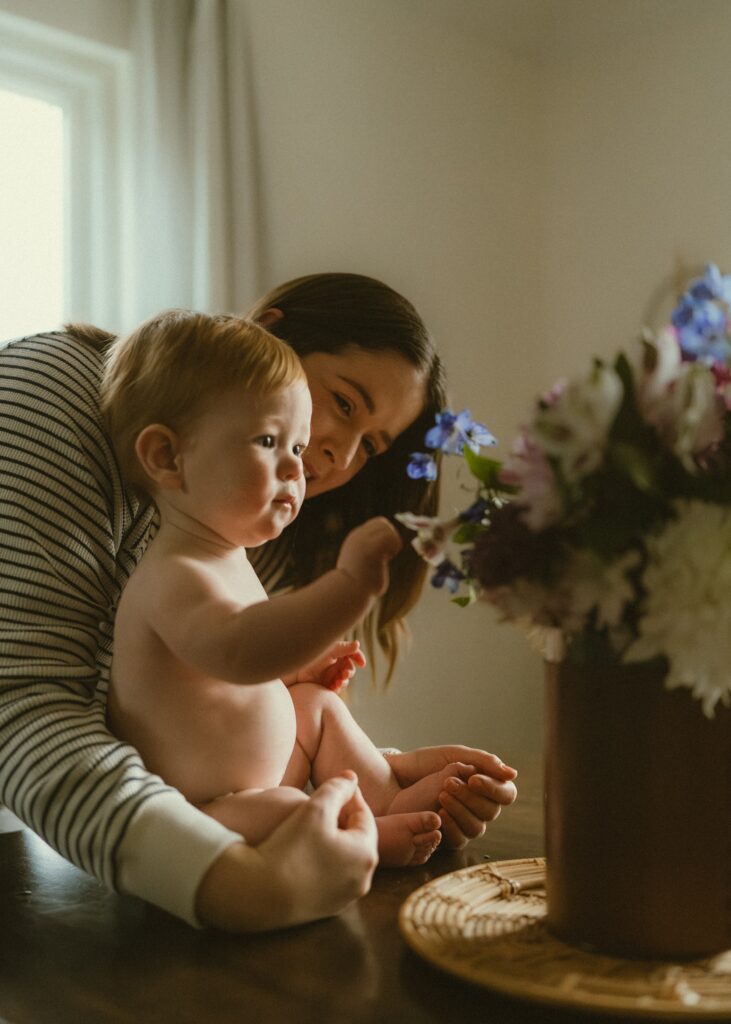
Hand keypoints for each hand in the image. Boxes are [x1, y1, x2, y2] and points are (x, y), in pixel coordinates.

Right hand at [195, 772, 377, 931]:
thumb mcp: (316, 808)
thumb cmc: (292, 846)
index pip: (364, 816)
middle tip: (325, 804)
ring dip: (334, 840)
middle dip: (343, 819)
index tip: (335, 785)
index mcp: (366, 854)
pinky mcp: (326, 909)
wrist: (260, 893)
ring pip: (344, 858)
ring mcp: (345, 897)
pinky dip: (324, 860)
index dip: (349, 796)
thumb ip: (337, 788)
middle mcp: (363, 880)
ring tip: (313, 826)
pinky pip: (331, 876)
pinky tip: (305, 851)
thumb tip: (352, 779)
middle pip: (357, 838)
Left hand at [289, 640, 365, 691]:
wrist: (296, 671)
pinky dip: (338, 687)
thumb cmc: (312, 656)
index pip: (353, 654)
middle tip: (344, 674)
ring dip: (344, 681)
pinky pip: (337, 688)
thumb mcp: (330, 651)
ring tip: (339, 681)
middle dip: (349, 672)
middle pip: (350, 669)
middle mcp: (336, 664)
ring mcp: (331, 675)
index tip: (362, 663)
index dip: (359, 658)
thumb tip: (358, 643)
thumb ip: (344, 648)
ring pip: (345, 679)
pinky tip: (334, 686)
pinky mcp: (327, 685)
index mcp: (337, 653)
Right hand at [337, 517, 401, 596]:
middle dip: (390, 537)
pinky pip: (392, 538)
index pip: (378, 523)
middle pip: (383, 523)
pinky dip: (394, 548)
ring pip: (389, 530)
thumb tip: (384, 555)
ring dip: (393, 544)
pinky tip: (386, 560)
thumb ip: (370, 554)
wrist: (348, 592)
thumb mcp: (361, 563)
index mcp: (356, 538)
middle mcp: (358, 536)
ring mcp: (364, 542)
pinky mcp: (371, 550)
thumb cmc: (357, 584)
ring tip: (385, 558)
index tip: (383, 552)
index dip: (385, 535)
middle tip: (386, 555)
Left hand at [384, 745, 517, 848]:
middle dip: (470, 797)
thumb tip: (512, 774)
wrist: (397, 778)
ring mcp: (465, 822)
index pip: (506, 794)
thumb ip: (484, 762)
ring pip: (478, 827)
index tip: (473, 779)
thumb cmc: (426, 764)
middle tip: (448, 783)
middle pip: (492, 811)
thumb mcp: (455, 756)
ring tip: (441, 795)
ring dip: (460, 810)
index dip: (493, 789)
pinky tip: (439, 813)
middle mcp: (479, 806)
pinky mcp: (449, 835)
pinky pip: (460, 839)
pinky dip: (451, 826)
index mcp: (485, 785)